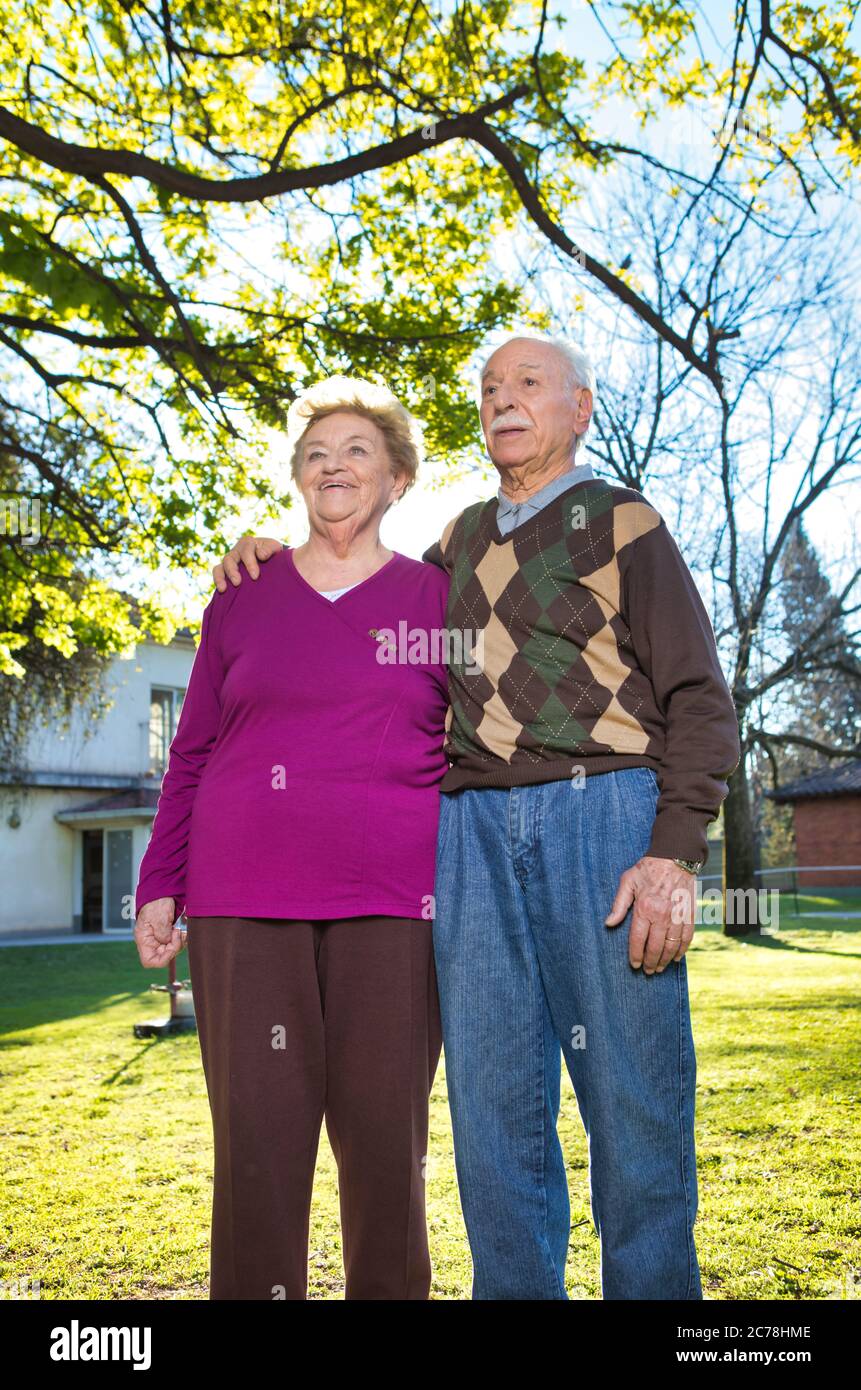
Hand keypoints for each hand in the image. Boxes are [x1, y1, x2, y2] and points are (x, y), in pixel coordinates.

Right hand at [135, 897, 184, 967]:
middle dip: (174, 948)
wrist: (161, 891)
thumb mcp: (159, 917)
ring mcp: (159, 938)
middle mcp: (150, 942)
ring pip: (171, 950)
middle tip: (178, 932)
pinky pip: (175, 943)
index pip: (149, 961)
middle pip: (163, 956)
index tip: (171, 948)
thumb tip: (168, 943)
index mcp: (144, 939)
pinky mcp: (167, 934)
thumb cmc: (156, 902)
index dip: (162, 959)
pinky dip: (181, 939)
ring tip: (181, 930)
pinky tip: (183, 931)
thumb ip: (163, 933)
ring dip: (179, 943)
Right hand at [213, 536, 282, 591]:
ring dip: (220, 577)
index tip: (255, 576)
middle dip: (233, 571)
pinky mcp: (225, 571)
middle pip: (229, 559)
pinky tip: (222, 591)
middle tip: (237, 583)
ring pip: (220, 567)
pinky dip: (218, 581)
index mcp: (248, 543)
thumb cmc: (272, 553)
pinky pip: (218, 574)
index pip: (246, 551)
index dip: (249, 563)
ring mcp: (229, 561)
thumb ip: (269, 550)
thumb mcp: (274, 548)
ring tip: (223, 589)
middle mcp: (236, 551)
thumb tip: (261, 555)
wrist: (270, 559)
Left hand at [604, 855, 695, 972]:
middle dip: (651, 962)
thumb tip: (608, 924)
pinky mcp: (689, 914)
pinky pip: (686, 938)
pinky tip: (676, 958)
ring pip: (671, 946)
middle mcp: (662, 915)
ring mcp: (677, 916)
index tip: (635, 965)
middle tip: (648, 971)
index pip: (638, 939)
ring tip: (660, 968)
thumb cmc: (648, 868)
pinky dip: (682, 950)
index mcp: (644, 908)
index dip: (636, 955)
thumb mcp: (627, 882)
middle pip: (655, 947)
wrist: (676, 857)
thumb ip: (618, 905)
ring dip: (665, 960)